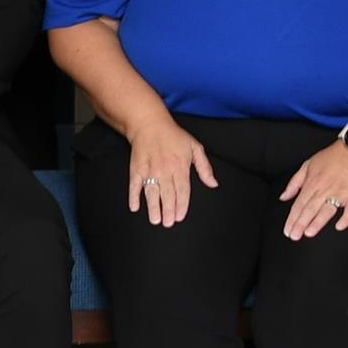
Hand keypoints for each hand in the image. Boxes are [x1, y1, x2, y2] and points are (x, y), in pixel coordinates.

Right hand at [126, 112, 217, 226]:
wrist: (149, 124)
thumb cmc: (173, 136)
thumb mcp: (195, 147)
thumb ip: (205, 167)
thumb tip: (213, 184)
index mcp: (180, 166)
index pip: (182, 190)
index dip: (181, 205)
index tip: (179, 217)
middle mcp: (165, 170)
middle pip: (168, 194)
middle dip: (168, 210)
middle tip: (167, 223)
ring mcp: (149, 169)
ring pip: (151, 192)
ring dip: (153, 207)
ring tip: (155, 220)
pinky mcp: (136, 168)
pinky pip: (134, 184)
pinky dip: (134, 196)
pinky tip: (135, 207)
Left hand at [280, 141, 347, 240]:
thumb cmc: (332, 157)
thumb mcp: (308, 165)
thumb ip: (295, 182)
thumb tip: (284, 197)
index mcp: (313, 182)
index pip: (299, 204)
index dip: (292, 218)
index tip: (288, 230)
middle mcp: (325, 188)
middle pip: (310, 209)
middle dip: (300, 224)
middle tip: (294, 236)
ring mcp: (341, 193)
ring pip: (327, 210)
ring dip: (317, 222)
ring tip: (309, 233)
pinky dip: (345, 219)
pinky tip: (339, 227)